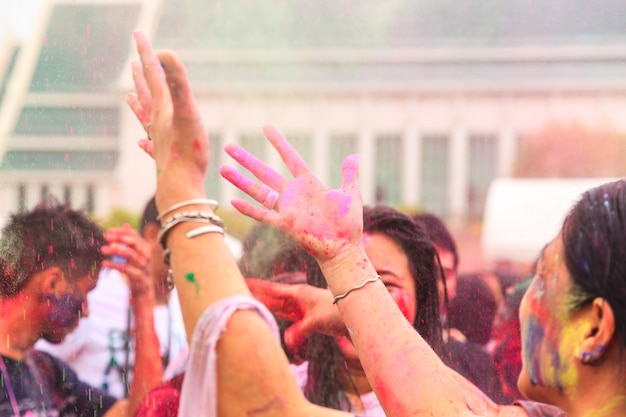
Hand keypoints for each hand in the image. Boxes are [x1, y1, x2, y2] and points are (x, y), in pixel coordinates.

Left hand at [102, 224, 152, 299]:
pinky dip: (115, 265)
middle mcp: (147, 256)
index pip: (134, 235)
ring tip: (103, 250)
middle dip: (120, 238)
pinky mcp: (140, 279)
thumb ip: (131, 241)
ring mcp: (144, 267)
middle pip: (135, 242)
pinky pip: (127, 270)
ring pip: (131, 255)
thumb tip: (125, 225)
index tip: (107, 232)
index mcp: (145, 248)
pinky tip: (105, 263)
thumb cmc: (137, 271)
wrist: (144, 292)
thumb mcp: (135, 255)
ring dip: (116, 250)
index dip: (121, 232)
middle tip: (106, 237)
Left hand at [126, 31, 208, 210]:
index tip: (138, 34)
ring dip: (137, 105)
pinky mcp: (164, 158)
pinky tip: (141, 143)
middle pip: (146, 94)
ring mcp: (159, 140)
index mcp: (163, 109)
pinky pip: (151, 146)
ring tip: (127, 96)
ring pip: (144, 118)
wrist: (180, 187)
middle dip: (142, 76)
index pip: (153, 74)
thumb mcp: (187, 112)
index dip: (147, 53)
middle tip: (134, 60)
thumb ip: (179, 83)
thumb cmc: (187, 152)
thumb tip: (165, 53)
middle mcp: (157, 123)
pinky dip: (145, 142)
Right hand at [220, 125, 363, 264]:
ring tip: (222, 169)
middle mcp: (293, 194)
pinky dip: (249, 209)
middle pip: (264, 172)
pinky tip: (233, 202)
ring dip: (240, 181)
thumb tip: (354, 155)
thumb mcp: (350, 194)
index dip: (278, 143)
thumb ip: (348, 174)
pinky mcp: (286, 224)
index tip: (266, 127)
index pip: (290, 158)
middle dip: (246, 160)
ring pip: (258, 191)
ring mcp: (287, 209)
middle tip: (229, 147)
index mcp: (307, 184)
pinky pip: (263, 215)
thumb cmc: (348, 223)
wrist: (345, 248)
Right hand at [246, 278, 347, 351]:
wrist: (356, 315)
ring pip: (278, 308)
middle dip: (256, 295)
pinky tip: (269, 317)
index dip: (257, 286)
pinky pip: (287, 319)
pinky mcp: (306, 318)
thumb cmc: (339, 311)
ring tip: (249, 303)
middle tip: (237, 291)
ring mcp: (301, 308)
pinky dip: (278, 320)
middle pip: (272, 298)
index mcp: (299, 293)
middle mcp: (298, 299)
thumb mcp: (319, 320)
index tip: (242, 280)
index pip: (272, 289)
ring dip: (265, 307)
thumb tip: (287, 342)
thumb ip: (301, 330)